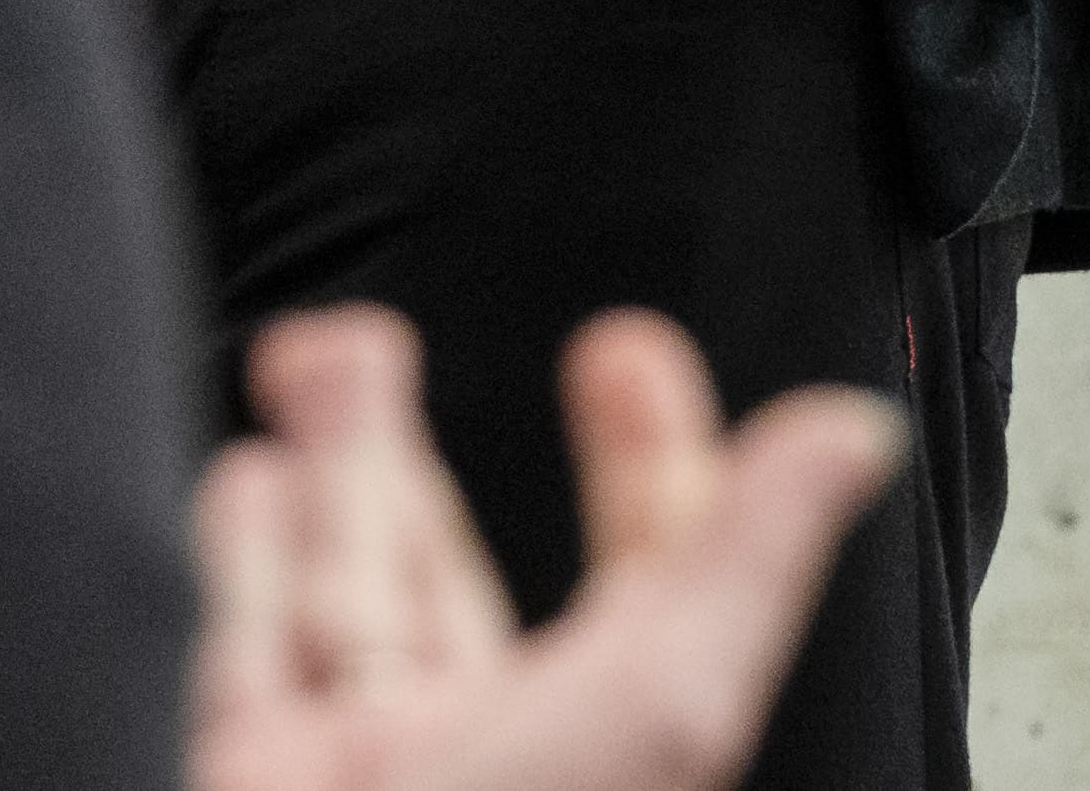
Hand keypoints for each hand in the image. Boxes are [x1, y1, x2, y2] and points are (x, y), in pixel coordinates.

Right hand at [190, 302, 903, 790]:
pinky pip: (243, 648)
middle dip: (422, 462)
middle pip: (459, 595)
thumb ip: (736, 568)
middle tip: (391, 343)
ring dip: (337, 473)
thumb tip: (854, 440)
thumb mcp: (652, 709)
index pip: (647, 597)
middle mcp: (476, 771)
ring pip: (344, 603)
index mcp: (600, 760)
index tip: (626, 356)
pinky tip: (248, 478)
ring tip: (328, 359)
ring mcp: (346, 781)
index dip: (649, 471)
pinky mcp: (236, 768)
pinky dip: (243, 553)